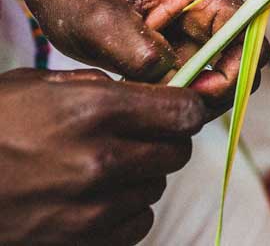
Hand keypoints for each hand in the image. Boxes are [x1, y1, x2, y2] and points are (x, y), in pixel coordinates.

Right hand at [0, 68, 202, 245]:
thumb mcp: (34, 86)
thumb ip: (94, 86)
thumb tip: (140, 91)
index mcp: (93, 111)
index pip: (184, 111)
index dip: (187, 107)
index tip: (181, 107)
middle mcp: (100, 160)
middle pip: (177, 152)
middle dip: (165, 141)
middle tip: (139, 136)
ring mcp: (91, 208)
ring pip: (156, 188)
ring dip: (141, 177)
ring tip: (104, 168)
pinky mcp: (82, 242)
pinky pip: (136, 224)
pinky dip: (125, 212)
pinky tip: (96, 198)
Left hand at [21, 0, 260, 113]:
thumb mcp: (102, 24)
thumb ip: (142, 55)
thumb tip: (175, 84)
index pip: (249, 39)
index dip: (231, 74)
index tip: (191, 94)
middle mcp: (214, 5)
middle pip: (242, 61)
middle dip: (215, 91)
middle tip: (169, 106)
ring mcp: (201, 25)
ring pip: (222, 74)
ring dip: (194, 93)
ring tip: (151, 100)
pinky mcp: (186, 42)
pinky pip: (199, 76)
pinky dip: (179, 91)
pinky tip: (146, 93)